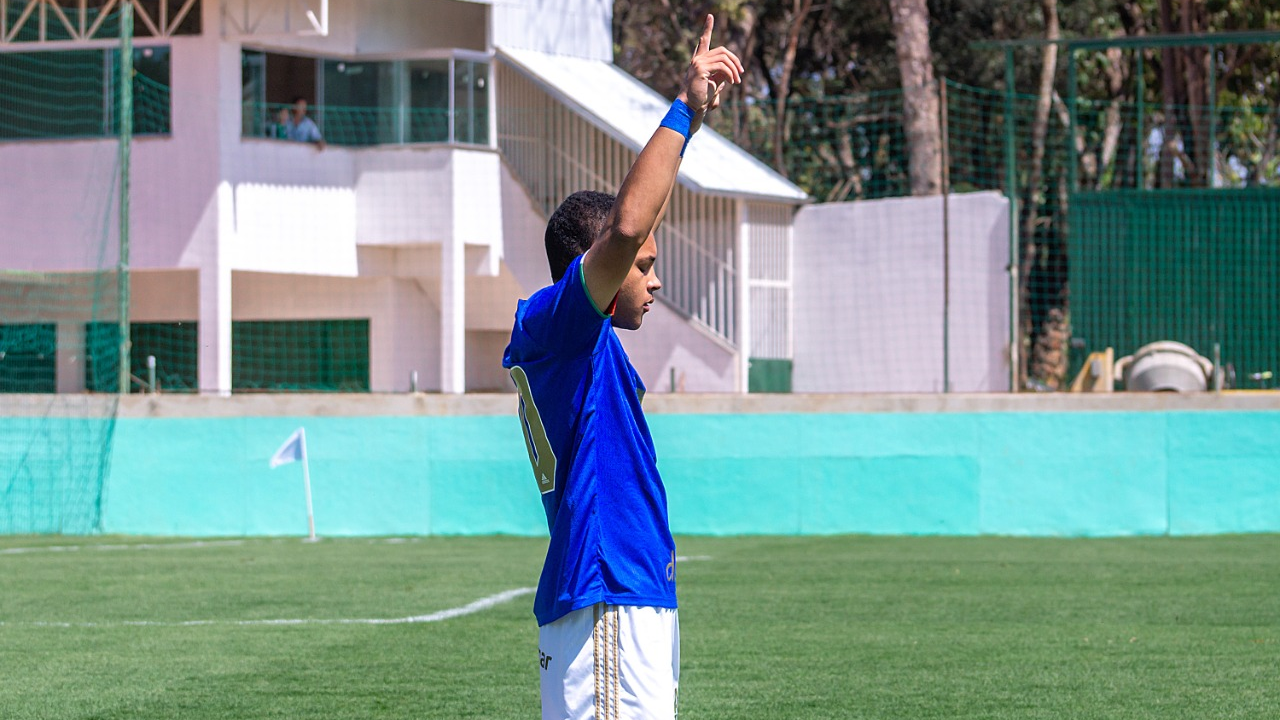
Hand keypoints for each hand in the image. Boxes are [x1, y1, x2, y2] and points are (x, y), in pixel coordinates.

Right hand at [676, 15, 743, 133]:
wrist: (691, 106)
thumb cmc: (702, 97)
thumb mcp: (714, 83)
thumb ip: (722, 74)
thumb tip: (732, 70)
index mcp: (699, 60)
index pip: (704, 41)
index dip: (707, 28)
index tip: (710, 16)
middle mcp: (698, 59)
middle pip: (722, 50)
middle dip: (735, 60)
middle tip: (741, 72)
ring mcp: (698, 63)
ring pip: (724, 58)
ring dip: (734, 69)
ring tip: (737, 81)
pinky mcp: (701, 69)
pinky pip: (722, 66)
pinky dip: (730, 73)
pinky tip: (732, 82)